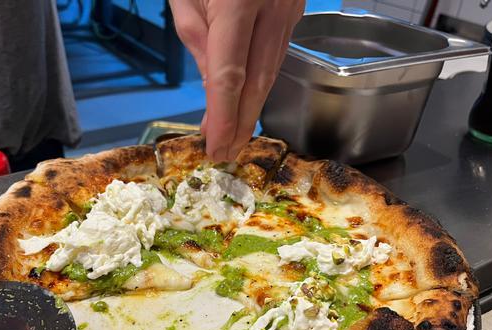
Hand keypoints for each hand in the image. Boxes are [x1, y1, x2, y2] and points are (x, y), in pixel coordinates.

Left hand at [169, 0, 304, 161]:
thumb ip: (197, 39)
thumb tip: (212, 88)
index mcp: (238, 2)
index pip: (230, 76)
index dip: (223, 118)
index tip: (215, 147)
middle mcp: (271, 8)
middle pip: (258, 82)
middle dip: (241, 124)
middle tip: (226, 152)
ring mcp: (288, 8)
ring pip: (271, 71)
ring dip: (251, 108)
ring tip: (232, 135)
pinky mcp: (295, 9)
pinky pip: (277, 53)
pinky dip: (261, 82)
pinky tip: (247, 100)